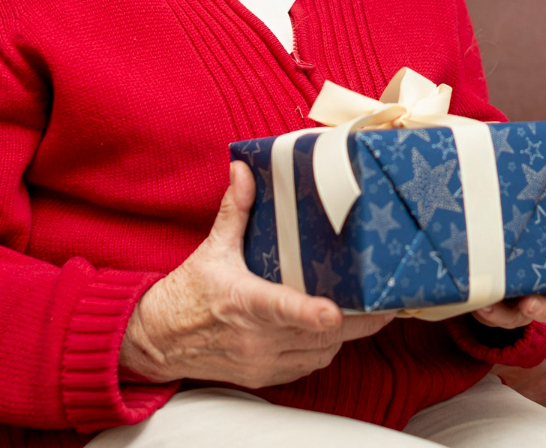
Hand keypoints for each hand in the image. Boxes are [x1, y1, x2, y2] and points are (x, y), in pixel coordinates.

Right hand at [119, 161, 393, 386]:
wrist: (157, 340)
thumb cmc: (188, 293)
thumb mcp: (212, 249)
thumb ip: (235, 210)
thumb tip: (244, 169)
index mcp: (243, 302)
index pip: (283, 310)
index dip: (313, 314)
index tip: (334, 311)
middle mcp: (255, 338)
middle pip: (318, 336)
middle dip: (357, 321)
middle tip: (388, 301)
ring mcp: (261, 361)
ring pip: (321, 353)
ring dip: (344, 335)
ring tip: (369, 311)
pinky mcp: (265, 376)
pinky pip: (309, 365)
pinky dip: (325, 348)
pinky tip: (334, 329)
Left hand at [470, 193, 545, 329]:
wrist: (465, 272)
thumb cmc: (484, 229)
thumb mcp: (492, 208)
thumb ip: (497, 187)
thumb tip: (487, 148)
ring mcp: (536, 294)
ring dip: (542, 305)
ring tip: (528, 302)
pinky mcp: (509, 312)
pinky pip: (506, 317)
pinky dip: (497, 313)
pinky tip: (485, 304)